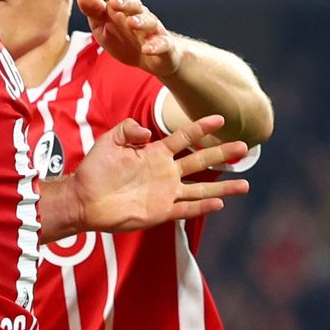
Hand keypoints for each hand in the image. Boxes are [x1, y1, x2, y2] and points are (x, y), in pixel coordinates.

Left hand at [71, 115, 249, 232]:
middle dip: (222, 154)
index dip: (200, 128)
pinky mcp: (161, 211)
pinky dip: (202, 207)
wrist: (84, 199)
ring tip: (245, 184)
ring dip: (223, 187)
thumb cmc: (94, 170)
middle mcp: (165, 172)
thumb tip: (148, 131)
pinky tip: (219, 203)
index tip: (219, 118)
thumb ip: (128, 129)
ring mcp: (165, 192)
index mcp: (155, 153)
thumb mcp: (110, 141)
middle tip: (245, 146)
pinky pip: (186, 209)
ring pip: (201, 188)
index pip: (183, 137)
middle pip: (200, 161)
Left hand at [79, 0, 181, 77]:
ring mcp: (153, 30)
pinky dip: (156, 46)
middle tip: (113, 3)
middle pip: (135, 4)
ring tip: (131, 22)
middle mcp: (140, 15)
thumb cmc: (124, 39)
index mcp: (124, 9)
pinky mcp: (164, 46)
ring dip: (141, 21)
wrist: (152, 60)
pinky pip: (163, 43)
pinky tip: (147, 49)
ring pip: (150, 21)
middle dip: (125, 2)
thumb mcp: (103, 27)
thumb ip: (93, 12)